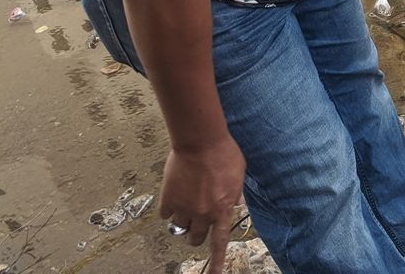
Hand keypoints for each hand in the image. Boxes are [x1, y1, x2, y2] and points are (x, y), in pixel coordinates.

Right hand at [160, 135, 245, 273]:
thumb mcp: (238, 176)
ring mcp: (183, 208)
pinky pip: (166, 214)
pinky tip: (176, 194)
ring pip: (180, 228)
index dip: (217, 262)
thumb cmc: (224, 154)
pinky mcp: (168, 199)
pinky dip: (170, 208)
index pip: (219, 242)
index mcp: (222, 210)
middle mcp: (202, 214)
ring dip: (183, 219)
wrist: (201, 142)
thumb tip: (231, 204)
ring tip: (187, 201)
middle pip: (196, 238)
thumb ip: (234, 194)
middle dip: (197, 233)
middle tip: (198, 220)